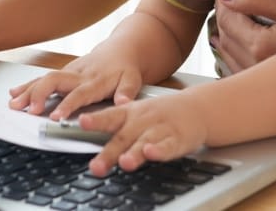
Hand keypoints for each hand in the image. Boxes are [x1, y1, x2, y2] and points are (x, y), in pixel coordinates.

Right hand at [8, 47, 143, 121]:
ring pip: (45, 79)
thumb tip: (123, 102)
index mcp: (95, 80)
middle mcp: (79, 74)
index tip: (56, 117)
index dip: (67, 105)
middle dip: (40, 95)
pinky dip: (27, 86)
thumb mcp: (133, 80)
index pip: (79, 93)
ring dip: (29, 91)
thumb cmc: (126, 69)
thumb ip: (127, 92)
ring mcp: (68, 72)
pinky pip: (42, 78)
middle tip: (29, 110)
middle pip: (55, 81)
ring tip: (14, 104)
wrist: (122, 49)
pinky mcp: (62, 72)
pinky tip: (14, 93)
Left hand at [77, 93, 206, 175]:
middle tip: (96, 167)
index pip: (110, 116)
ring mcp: (160, 129)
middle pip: (124, 137)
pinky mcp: (177, 139)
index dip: (96, 119)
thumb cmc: (159, 114)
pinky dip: (161, 151)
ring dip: (135, 153)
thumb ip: (111, 125)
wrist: (195, 108)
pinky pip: (168, 146)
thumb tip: (79, 135)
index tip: (81, 121)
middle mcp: (143, 120)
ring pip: (145, 142)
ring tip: (124, 163)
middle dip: (109, 153)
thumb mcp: (134, 114)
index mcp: (129, 113)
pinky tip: (153, 154)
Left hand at [209, 0, 275, 71]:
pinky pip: (231, 63)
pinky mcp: (256, 84)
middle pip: (222, 32)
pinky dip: (229, 47)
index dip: (223, 0)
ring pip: (223, 49)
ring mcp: (252, 77)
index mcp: (258, 44)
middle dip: (223, 13)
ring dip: (225, 30)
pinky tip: (235, 38)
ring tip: (234, 15)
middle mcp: (251, 64)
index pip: (226, 17)